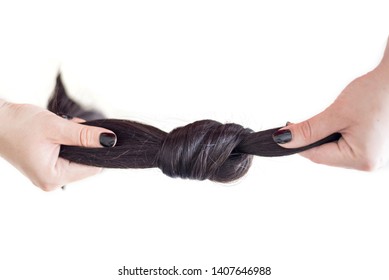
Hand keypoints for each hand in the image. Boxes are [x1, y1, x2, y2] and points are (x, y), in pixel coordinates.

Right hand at [0, 101, 115, 190]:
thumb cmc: (19, 124)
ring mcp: (48, 177)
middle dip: (84, 145)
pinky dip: (68, 144)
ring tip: (61, 130)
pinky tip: (57, 134)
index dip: (98, 151)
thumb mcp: (56, 127)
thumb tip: (110, 140)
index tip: (96, 134)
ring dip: (76, 143)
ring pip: (77, 160)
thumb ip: (84, 135)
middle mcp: (51, 182)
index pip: (92, 169)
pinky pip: (67, 158)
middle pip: (86, 165)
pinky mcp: (45, 169)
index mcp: (53, 177)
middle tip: (71, 128)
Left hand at [273, 38, 388, 170]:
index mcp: (362, 159)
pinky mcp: (375, 149)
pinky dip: (338, 136)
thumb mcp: (336, 113)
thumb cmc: (375, 93)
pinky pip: (348, 146)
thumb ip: (308, 130)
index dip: (298, 145)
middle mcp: (371, 164)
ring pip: (336, 151)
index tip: (282, 133)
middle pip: (327, 156)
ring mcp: (375, 157)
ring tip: (333, 119)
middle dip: (313, 140)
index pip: (317, 157)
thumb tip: (283, 140)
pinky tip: (343, 123)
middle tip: (302, 123)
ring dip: (326, 137)